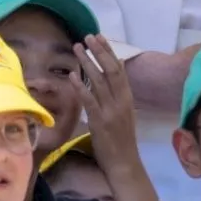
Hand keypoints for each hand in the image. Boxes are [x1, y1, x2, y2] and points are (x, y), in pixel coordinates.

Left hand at [69, 34, 139, 174]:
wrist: (124, 164)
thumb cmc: (122, 140)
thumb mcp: (124, 112)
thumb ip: (118, 93)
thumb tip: (115, 71)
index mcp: (128, 98)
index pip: (120, 69)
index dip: (110, 52)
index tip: (100, 37)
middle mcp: (121, 101)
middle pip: (112, 70)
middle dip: (100, 51)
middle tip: (88, 36)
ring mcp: (111, 111)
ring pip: (99, 81)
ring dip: (88, 62)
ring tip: (77, 48)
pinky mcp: (100, 122)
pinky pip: (89, 100)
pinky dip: (81, 86)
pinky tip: (72, 75)